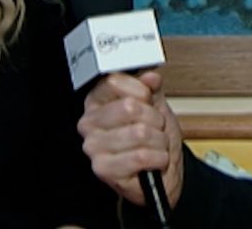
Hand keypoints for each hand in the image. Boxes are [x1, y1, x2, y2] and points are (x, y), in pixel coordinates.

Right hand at [77, 70, 183, 208]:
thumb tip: (150, 76)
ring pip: (140, 132)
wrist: (161, 175)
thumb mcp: (156, 106)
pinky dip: (158, 158)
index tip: (148, 100)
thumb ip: (152, 87)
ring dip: (159, 141)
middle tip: (155, 128)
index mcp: (97, 101)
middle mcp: (90, 123)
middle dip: (154, 118)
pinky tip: (154, 160)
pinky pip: (141, 156)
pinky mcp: (103, 169)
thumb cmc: (154, 141)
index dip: (141, 89)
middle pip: (130, 106)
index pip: (114, 81)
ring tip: (155, 145)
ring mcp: (94, 146)